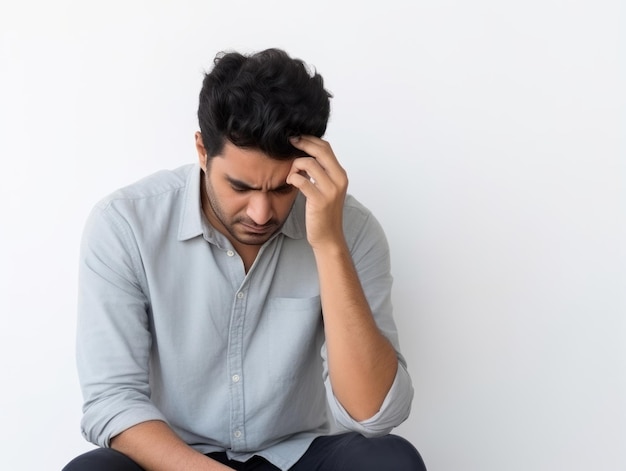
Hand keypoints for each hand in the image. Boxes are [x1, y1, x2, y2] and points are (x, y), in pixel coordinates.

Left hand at [286, 136, 347, 250]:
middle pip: (320, 150)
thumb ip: (321, 172)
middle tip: (288, 143)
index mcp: (341, 174)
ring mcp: (330, 190)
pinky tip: (290, 183)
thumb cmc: (324, 213)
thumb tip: (305, 153)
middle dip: (302, 143)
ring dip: (294, 165)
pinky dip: (292, 178)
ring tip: (291, 175)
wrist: (328, 237)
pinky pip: (302, 180)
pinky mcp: (319, 200)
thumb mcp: (327, 188)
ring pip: (309, 163)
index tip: (296, 137)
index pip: (326, 147)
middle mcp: (339, 179)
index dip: (310, 139)